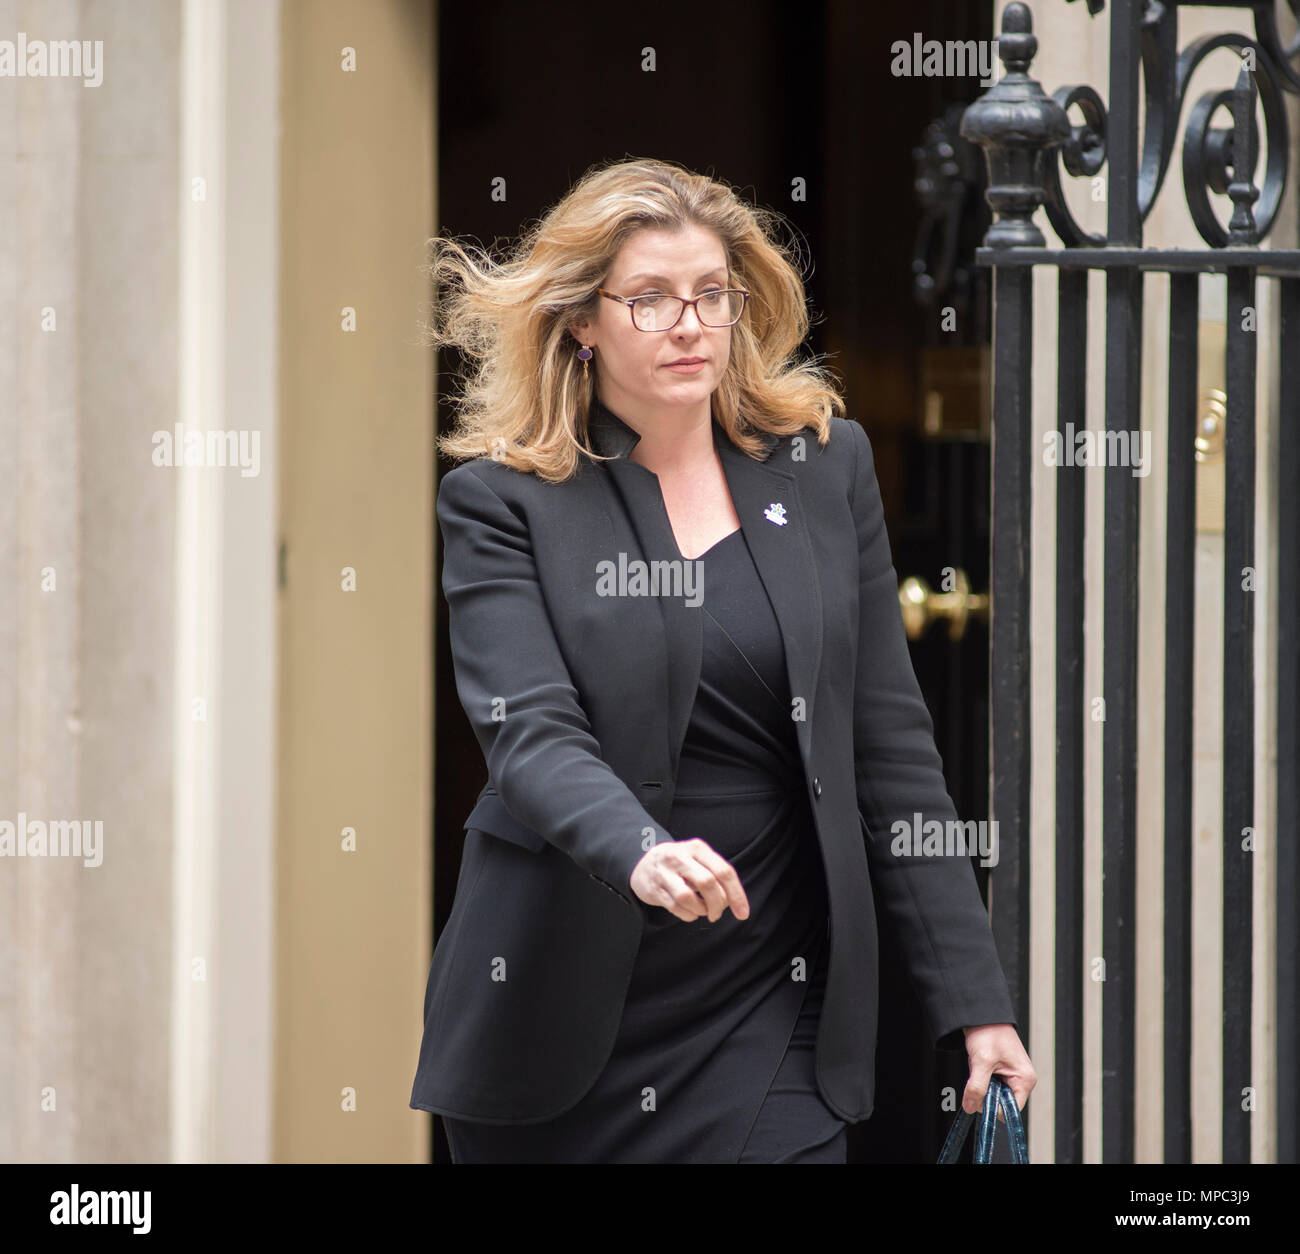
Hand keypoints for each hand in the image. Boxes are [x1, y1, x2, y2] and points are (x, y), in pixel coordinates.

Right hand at [629, 838, 750, 922]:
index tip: (742, 913)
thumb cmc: (680, 865)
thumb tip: (734, 901)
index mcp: (697, 848)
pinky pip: (676, 907)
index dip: (736, 895)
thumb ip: (716, 874)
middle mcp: (679, 856)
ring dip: (701, 910)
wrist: (642, 863)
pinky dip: (688, 915)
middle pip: (708, 883)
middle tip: (717, 913)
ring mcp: (664, 872)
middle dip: (718, 904)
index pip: (724, 871)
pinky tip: (689, 911)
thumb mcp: (698, 859)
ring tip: (702, 911)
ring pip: (689, 898)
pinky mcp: (654, 888)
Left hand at [960, 1023, 1034, 1119]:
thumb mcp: (981, 1061)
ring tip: (981, 1063)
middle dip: (986, 1091)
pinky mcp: (1003, 1072)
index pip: (1010, 1110)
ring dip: (981, 1082)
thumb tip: (970, 1107)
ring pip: (993, 1093)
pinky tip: (980, 1063)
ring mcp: (1012, 1076)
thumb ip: (976, 1087)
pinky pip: (990, 1083)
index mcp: (1025, 1080)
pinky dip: (980, 1076)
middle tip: (980, 1071)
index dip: (993, 1106)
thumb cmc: (990, 1031)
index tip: (980, 1093)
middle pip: (1001, 1102)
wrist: (983, 1014)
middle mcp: (1022, 1080)